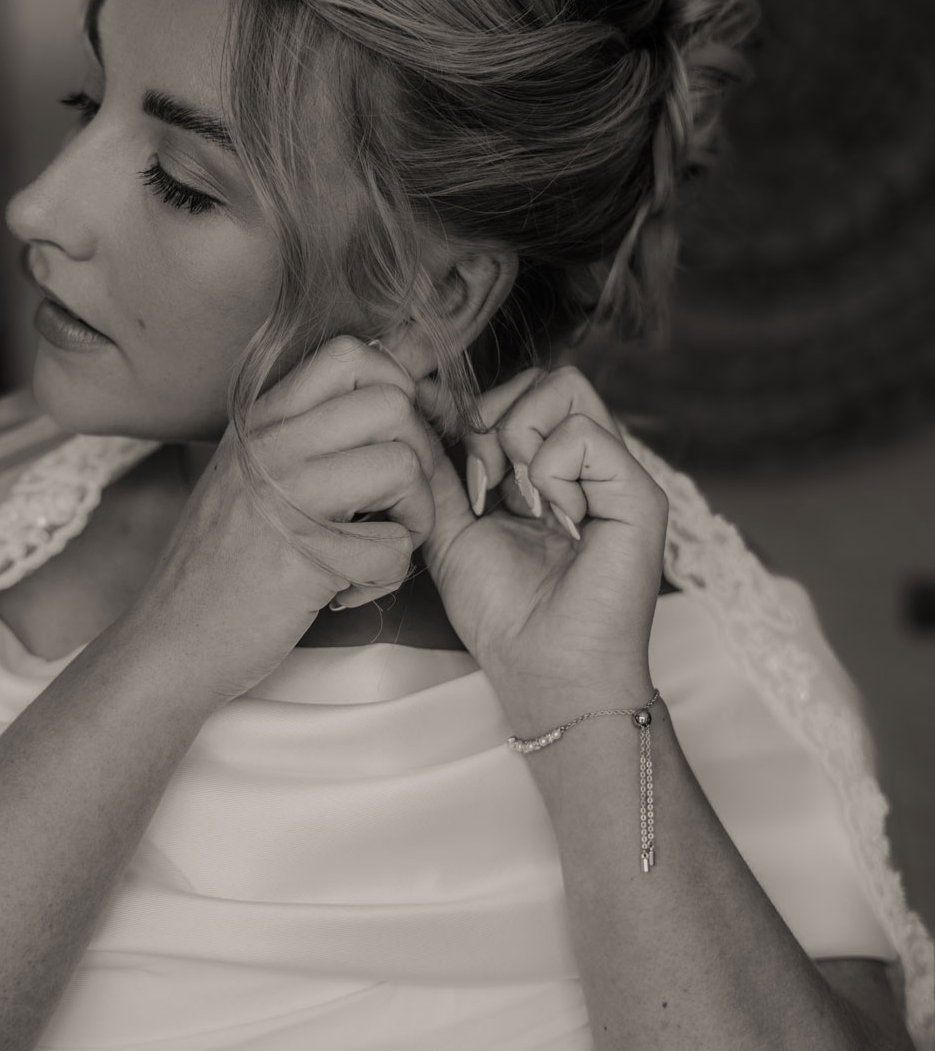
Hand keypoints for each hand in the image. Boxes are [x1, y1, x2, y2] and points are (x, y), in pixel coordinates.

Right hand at [130, 335, 439, 707]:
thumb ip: (303, 434)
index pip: (352, 354)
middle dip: (418, 457)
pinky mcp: (305, 556)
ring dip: (412, 517)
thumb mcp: (248, 475)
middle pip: (393, 403)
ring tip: (376, 547)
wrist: (171, 640)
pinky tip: (348, 590)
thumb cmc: (220, 565)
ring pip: (405, 465)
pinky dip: (385, 577)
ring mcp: (286, 497)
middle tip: (394, 504)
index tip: (393, 440)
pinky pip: (394, 547)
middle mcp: (271, 445)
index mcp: (261, 421)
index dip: (397, 391)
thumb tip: (392, 394)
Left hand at [401, 364, 666, 711]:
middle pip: (543, 377)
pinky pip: (585, 433)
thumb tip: (411, 411)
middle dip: (495, 420)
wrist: (543, 672)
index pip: (520, 392)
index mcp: (551, 470)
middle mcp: (588, 464)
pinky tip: (555, 519)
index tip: (452, 458)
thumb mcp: (452, 529)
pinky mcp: (639, 494)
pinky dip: (550, 471)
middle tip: (486, 487)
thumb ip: (438, 471)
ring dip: (520, 440)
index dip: (475, 411)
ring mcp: (617, 474)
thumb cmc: (505, 615)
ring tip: (520, 503)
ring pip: (565, 387)